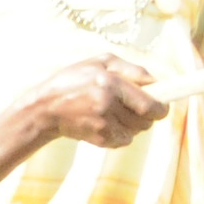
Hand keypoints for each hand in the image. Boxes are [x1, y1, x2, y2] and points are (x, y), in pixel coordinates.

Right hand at [15, 56, 168, 152]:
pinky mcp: (96, 138)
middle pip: (146, 120)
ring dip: (132, 125)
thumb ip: (131, 68)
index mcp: (110, 82)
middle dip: (146, 117)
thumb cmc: (73, 81)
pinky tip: (105, 125)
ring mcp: (101, 123)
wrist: (42, 109)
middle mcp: (106, 103)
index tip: (162, 107)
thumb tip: (156, 82)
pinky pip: (123, 141)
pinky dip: (120, 135)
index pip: (149, 104)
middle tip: (135, 109)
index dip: (161, 108)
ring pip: (135, 131)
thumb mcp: (99, 63)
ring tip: (115, 115)